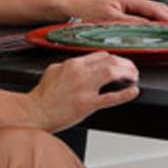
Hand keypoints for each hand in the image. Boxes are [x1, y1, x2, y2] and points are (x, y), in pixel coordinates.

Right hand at [26, 53, 140, 131]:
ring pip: (113, 73)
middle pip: (110, 60)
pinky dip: (125, 94)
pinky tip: (133, 91)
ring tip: (134, 77)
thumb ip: (67, 66)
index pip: (100, 55)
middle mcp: (80, 73)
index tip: (119, 63)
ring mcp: (84, 88)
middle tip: (132, 70)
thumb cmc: (42, 96)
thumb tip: (77, 65)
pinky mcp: (87, 104)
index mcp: (72, 64)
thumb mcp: (53, 71)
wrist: (34, 112)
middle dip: (125, 64)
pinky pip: (111, 97)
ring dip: (127, 74)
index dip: (114, 58)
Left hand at [68, 0, 167, 25]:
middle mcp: (129, 1)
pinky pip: (145, 18)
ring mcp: (126, 7)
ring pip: (153, 14)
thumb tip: (151, 27)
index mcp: (129, 0)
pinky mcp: (122, 13)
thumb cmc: (83, 13)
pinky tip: (160, 28)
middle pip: (160, 10)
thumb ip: (133, 24)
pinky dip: (157, 23)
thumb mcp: (110, 20)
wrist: (67, 11)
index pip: (158, 11)